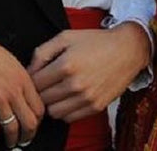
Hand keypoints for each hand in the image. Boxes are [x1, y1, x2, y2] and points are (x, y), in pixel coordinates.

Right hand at [0, 11, 43, 147]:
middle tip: (24, 139)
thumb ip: (18, 78)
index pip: (39, 107)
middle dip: (28, 135)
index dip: (37, 121)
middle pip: (30, 122)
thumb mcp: (8, 59)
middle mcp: (13, 89)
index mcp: (22, 77)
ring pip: (12, 128)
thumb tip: (23, 94)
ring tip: (9, 142)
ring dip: (12, 139)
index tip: (33, 125)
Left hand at [28, 22, 150, 122]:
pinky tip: (68, 97)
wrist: (127, 50)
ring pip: (54, 112)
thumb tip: (29, 70)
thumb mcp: (65, 37)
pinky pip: (69, 118)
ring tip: (56, 91)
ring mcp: (86, 98)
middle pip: (42, 99)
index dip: (32, 79)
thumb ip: (42, 52)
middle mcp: (75, 84)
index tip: (36, 75)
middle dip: (40, 91)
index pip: (35, 83)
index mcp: (66, 65)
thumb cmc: (96, 41)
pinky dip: (65, 111)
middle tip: (45, 83)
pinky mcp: (95, 107)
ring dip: (51, 103)